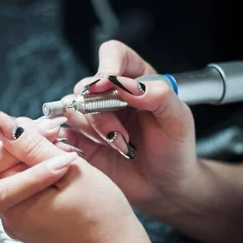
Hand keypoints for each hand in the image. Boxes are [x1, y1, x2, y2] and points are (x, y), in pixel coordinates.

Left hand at [0, 108, 152, 242]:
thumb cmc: (102, 216)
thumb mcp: (70, 171)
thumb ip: (34, 145)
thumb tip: (3, 122)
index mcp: (11, 203)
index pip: (7, 153)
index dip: (33, 137)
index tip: (57, 131)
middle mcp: (7, 218)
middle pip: (13, 167)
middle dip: (38, 151)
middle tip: (68, 147)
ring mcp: (18, 226)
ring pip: (23, 179)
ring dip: (43, 166)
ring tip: (71, 164)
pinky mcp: (31, 229)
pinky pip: (31, 195)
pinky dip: (45, 184)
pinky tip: (67, 183)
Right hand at [59, 40, 199, 217]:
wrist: (164, 186)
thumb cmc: (175, 150)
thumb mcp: (179, 121)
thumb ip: (160, 96)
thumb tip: (129, 84)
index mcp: (137, 79)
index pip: (113, 55)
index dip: (106, 67)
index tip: (107, 86)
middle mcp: (111, 95)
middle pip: (87, 86)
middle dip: (100, 112)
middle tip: (120, 135)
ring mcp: (94, 118)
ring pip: (72, 109)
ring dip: (92, 130)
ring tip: (118, 146)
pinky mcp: (81, 140)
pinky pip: (63, 133)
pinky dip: (72, 142)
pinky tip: (93, 153)